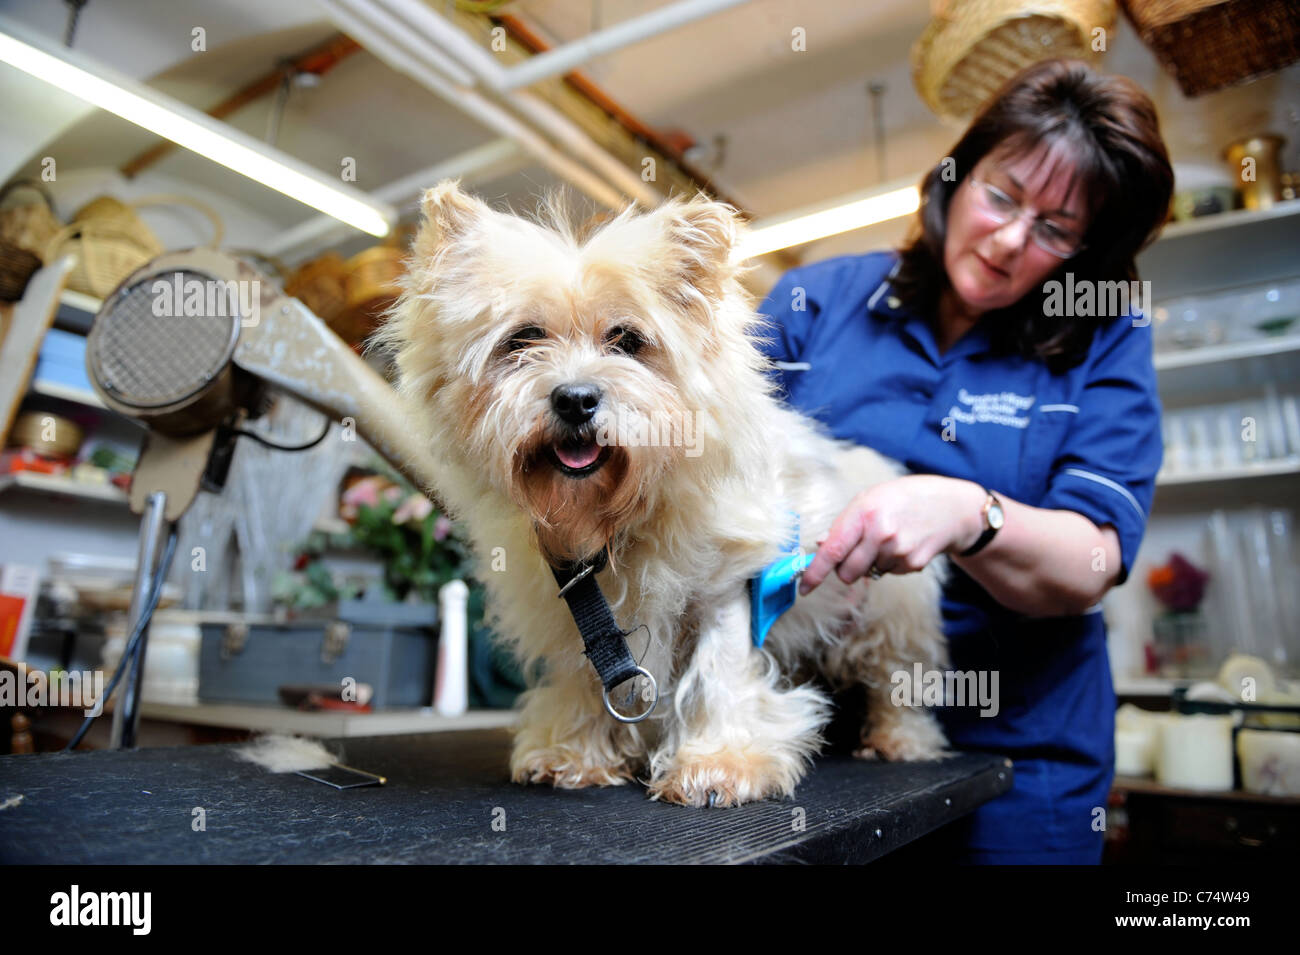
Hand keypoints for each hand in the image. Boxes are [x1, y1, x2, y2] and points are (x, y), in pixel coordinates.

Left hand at [799, 476, 985, 594]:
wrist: (950, 507)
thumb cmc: (903, 499)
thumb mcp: (870, 499)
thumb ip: (844, 524)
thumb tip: (821, 545)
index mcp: (864, 513)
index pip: (832, 551)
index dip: (814, 573)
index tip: (803, 588)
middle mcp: (881, 534)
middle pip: (847, 573)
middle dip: (846, 568)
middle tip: (859, 549)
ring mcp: (898, 551)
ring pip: (868, 574)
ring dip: (872, 562)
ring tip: (889, 538)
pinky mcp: (913, 565)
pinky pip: (888, 573)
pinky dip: (890, 564)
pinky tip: (903, 544)